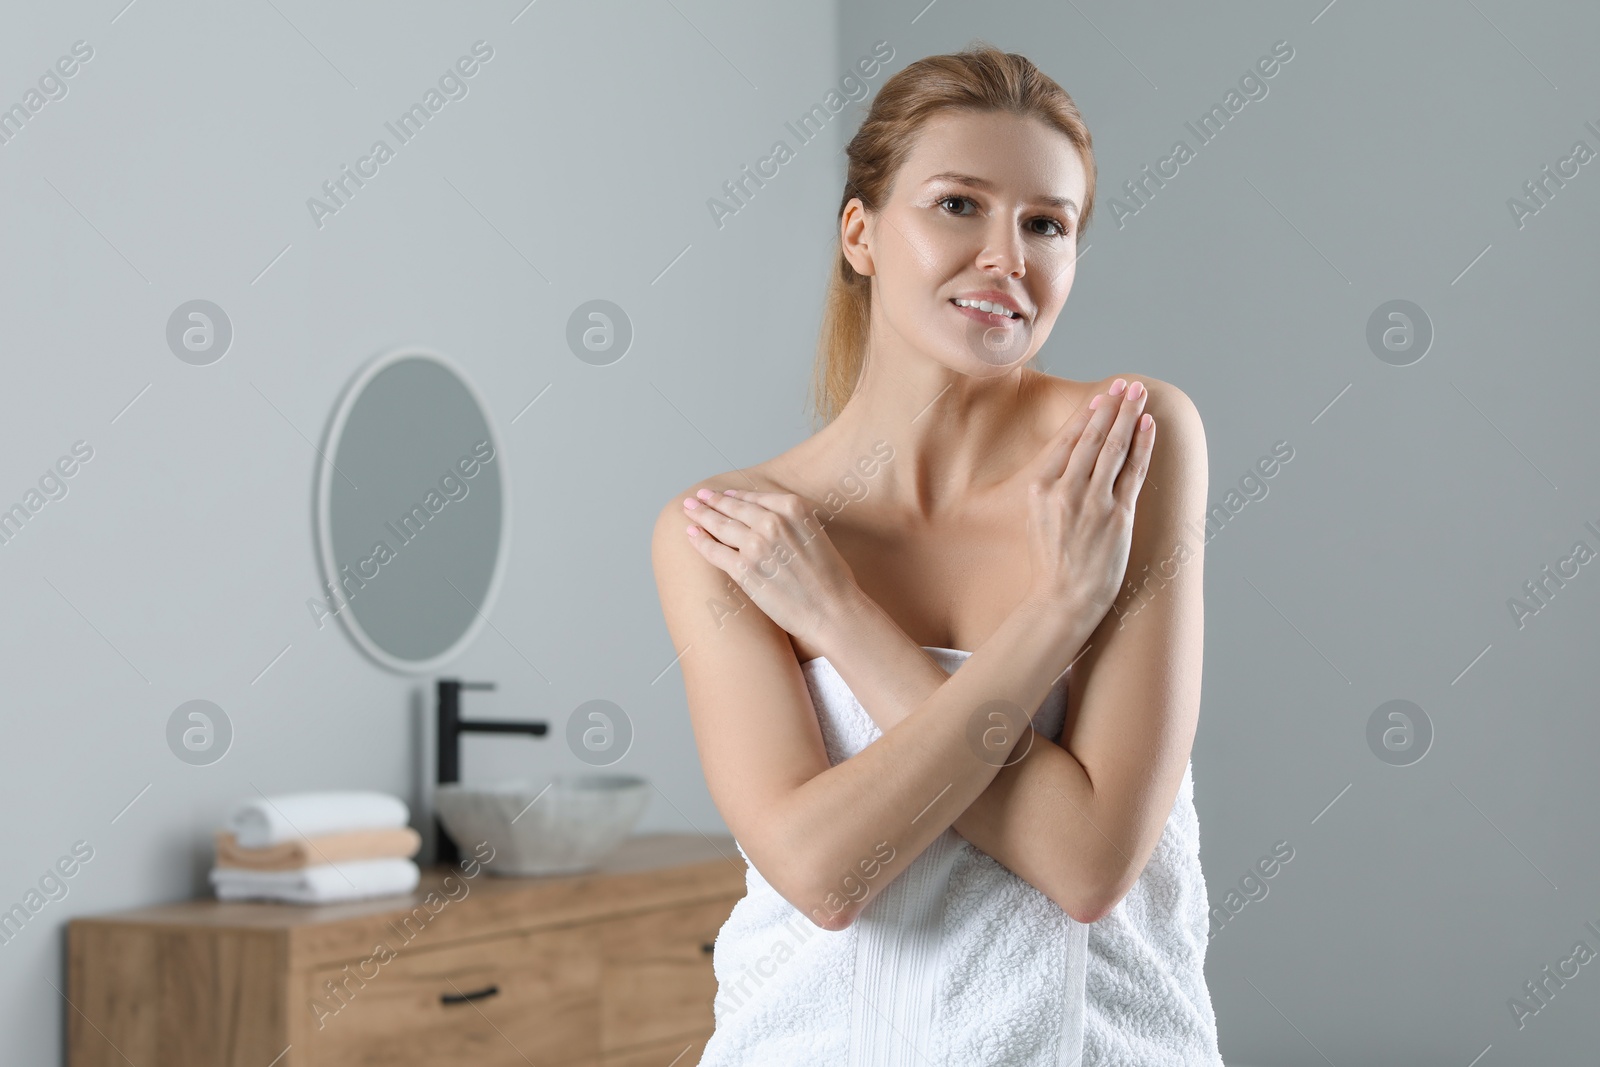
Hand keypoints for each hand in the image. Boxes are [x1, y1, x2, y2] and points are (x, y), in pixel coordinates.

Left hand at [681, 487, 860, 645]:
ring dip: (701, 516)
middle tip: (697, 497)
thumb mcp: (816, 534)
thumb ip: (793, 522)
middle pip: (733, 508)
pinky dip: (700, 541)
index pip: (754, 498)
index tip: (722, 495)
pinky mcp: (744, 569)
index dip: (734, 496)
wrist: (833, 610)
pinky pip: (714, 551)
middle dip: (711, 501)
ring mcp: (756, 545)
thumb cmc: (831, 579)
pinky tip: (691, 534)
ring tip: (689, 510)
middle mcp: (773, 521)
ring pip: (720, 525)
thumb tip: (773, 521)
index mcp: (794, 508)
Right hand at [1024, 379, 1155, 620]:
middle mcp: (1066, 491)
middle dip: (1111, 406)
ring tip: (1139, 394)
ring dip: (1128, 417)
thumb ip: (1051, 485)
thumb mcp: (1035, 517)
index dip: (1087, 414)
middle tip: (1125, 384)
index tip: (1101, 395)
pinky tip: (1148, 425)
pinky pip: (1134, 472)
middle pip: (1092, 438)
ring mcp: (1093, 502)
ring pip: (1113, 449)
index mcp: (1040, 488)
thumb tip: (1072, 455)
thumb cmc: (1051, 561)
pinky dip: (1142, 446)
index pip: (1067, 441)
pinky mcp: (1118, 516)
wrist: (1063, 599)